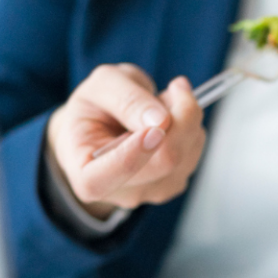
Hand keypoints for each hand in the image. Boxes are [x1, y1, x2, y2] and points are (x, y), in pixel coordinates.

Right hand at [46, 63, 205, 217]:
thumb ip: (125, 99)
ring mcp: (150, 191)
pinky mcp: (174, 183)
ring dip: (185, 118)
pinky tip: (169, 120)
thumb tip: (159, 120)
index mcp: (83, 175)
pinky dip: (191, 127)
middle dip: (179, 117)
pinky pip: (194, 151)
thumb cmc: (94, 109)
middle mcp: (119, 191)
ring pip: (186, 154)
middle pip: (164, 162)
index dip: (131, 155)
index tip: (154, 128)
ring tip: (159, 105)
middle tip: (175, 86)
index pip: (102, 180)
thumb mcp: (99, 87)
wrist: (103, 123)